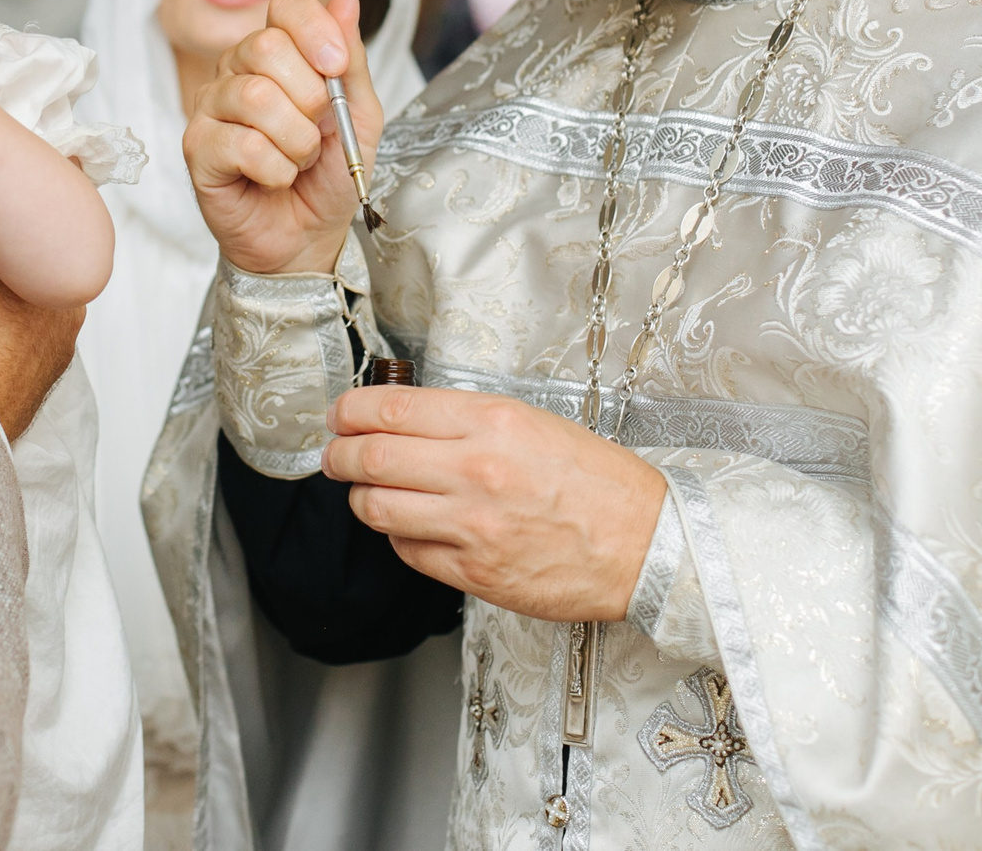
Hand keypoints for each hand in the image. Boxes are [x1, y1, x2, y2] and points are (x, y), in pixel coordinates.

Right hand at [0, 150, 81, 440]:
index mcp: (49, 257)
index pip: (36, 202)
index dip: (9, 186)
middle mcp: (70, 296)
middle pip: (38, 247)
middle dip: (7, 236)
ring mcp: (63, 338)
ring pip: (35, 289)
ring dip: (8, 281)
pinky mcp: (47, 372)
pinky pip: (32, 328)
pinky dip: (9, 320)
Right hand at [182, 0, 379, 276]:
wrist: (309, 237)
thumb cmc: (328, 175)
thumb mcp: (359, 114)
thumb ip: (351, 60)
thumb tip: (346, 0)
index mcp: (276, 54)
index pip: (285, 8)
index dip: (315, 31)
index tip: (337, 67)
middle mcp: (236, 71)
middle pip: (267, 47)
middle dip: (310, 97)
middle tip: (317, 131)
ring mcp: (210, 108)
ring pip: (255, 97)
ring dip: (296, 140)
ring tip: (299, 161)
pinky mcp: (197, 148)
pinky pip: (242, 144)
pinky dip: (275, 169)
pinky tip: (275, 179)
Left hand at [321, 385, 666, 622]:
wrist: (647, 544)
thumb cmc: (599, 484)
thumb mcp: (535, 424)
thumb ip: (469, 421)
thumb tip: (407, 420)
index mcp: (492, 423)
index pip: (392, 408)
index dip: (350, 412)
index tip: (339, 415)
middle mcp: (477, 471)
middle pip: (372, 458)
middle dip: (339, 455)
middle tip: (333, 454)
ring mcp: (473, 526)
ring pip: (378, 508)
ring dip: (360, 498)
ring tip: (364, 492)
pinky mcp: (476, 573)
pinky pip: (409, 552)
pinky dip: (397, 536)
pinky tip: (408, 526)